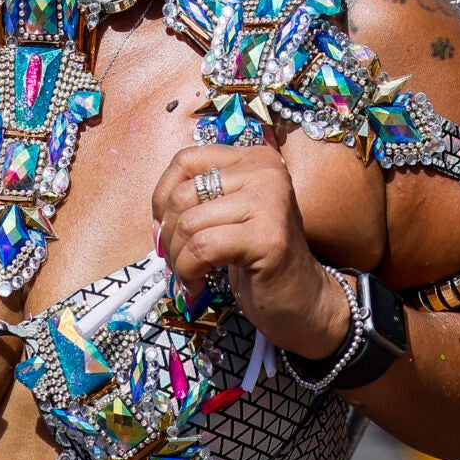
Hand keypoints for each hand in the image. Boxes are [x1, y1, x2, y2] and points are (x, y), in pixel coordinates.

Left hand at [152, 146, 352, 359]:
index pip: (186, 160)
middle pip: (184, 194)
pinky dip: (189, 272)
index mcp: (254, 159)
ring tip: (189, 277)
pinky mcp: (268, 236)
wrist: (304, 300)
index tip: (163, 229)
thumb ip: (199, 201)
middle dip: (167, 235)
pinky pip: (203, 248)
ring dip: (178, 260)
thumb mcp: (229, 217)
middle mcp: (266, 171)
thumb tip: (155, 217)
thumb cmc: (259, 261)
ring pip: (190, 223)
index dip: (162, 196)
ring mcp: (270, 201)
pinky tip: (198, 287)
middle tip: (177, 262)